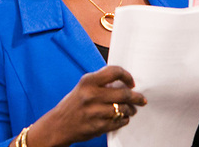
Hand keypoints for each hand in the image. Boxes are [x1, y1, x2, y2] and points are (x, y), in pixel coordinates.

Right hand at [27, 66, 146, 146]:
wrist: (58, 125)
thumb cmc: (73, 104)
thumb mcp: (83, 87)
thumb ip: (101, 82)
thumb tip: (123, 82)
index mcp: (88, 81)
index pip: (114, 72)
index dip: (127, 76)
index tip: (131, 82)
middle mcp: (91, 95)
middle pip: (124, 93)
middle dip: (136, 97)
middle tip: (141, 99)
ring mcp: (95, 112)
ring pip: (123, 109)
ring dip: (130, 110)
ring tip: (131, 110)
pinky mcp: (98, 126)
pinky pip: (118, 122)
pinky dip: (123, 120)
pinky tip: (122, 118)